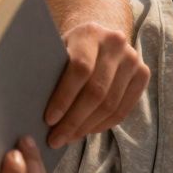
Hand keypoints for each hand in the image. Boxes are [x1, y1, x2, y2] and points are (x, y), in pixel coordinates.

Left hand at [44, 22, 149, 147]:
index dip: (64, 97)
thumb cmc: (68, 47)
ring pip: (111, 104)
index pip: (79, 69)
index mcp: (89, 33)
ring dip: (87, 126)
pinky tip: (86, 131)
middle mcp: (116, 44)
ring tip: (68, 138)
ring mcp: (133, 59)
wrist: (100, 36)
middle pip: (96, 91)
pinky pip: (123, 108)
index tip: (48, 120)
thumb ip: (49, 69)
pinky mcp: (143, 74)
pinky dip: (103, 124)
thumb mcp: (57, 48)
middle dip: (74, 120)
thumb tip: (29, 105)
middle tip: (56, 139)